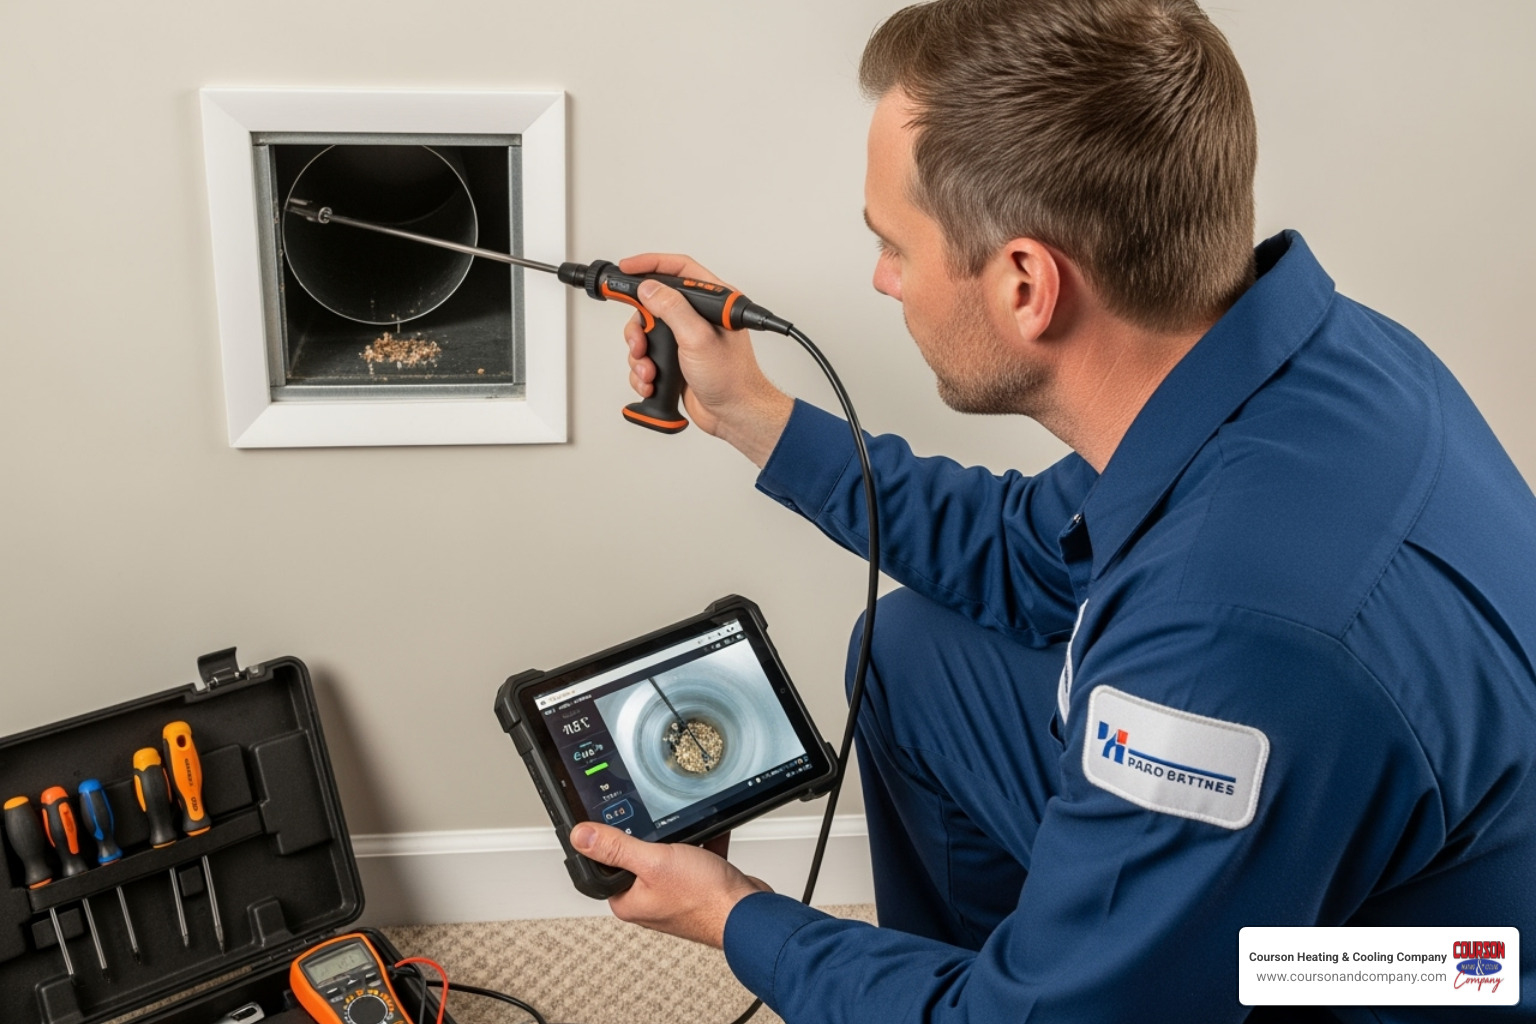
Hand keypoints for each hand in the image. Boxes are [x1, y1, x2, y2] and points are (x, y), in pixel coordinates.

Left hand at [571, 821, 771, 947]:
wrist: (749, 913)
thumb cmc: (704, 899)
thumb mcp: (654, 862)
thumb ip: (616, 847)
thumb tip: (581, 836)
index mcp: (629, 901)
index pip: (605, 866)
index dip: (609, 842)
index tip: (615, 821)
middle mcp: (649, 900)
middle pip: (639, 857)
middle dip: (651, 837)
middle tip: (658, 826)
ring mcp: (675, 894)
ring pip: (669, 855)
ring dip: (679, 840)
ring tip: (686, 833)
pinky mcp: (699, 887)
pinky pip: (695, 856)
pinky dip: (702, 842)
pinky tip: (708, 831)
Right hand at [620, 253, 793, 466]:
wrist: (734, 415)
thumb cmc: (732, 379)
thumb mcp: (698, 338)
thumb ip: (672, 309)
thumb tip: (649, 288)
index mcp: (712, 302)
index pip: (678, 270)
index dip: (650, 264)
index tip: (626, 268)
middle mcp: (698, 317)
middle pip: (653, 304)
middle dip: (640, 326)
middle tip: (638, 340)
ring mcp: (685, 339)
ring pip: (646, 333)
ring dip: (641, 354)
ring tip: (650, 370)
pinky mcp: (675, 360)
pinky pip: (647, 357)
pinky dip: (643, 371)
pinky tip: (653, 382)